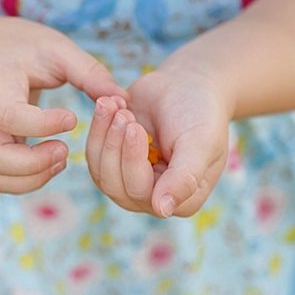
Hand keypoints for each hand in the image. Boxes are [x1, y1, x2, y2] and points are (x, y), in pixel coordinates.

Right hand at [0, 17, 126, 193]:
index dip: (43, 125)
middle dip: (34, 164)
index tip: (73, 118)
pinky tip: (51, 164)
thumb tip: (122, 100)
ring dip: (30, 179)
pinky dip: (24, 183)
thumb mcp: (56, 48)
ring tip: (61, 160)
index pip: (9, 115)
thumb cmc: (23, 48)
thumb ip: (89, 72)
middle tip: (65, 149)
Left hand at [86, 65, 232, 216]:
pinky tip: (109, 104)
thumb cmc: (200, 113)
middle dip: (115, 146)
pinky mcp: (115, 161)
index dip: (132, 160)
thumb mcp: (199, 143)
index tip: (134, 127)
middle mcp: (154, 196)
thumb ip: (184, 178)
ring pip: (100, 171)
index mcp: (182, 200)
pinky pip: (94, 154)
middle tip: (124, 113)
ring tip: (114, 104)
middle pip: (116, 185)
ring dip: (103, 135)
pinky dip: (97, 128)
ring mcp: (131, 180)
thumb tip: (163, 210)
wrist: (188, 84)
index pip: (143, 193)